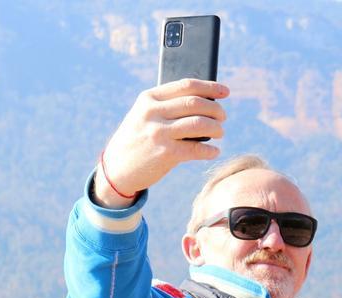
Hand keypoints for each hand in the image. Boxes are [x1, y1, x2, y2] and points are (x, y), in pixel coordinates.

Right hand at [94, 79, 228, 207]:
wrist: (116, 169)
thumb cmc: (138, 139)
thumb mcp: (144, 115)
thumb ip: (167, 106)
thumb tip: (206, 102)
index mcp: (149, 98)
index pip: (186, 85)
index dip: (210, 87)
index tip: (225, 92)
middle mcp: (153, 113)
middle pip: (196, 103)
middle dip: (216, 110)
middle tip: (223, 117)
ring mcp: (159, 133)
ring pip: (200, 124)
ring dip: (216, 128)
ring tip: (219, 132)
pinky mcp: (165, 154)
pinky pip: (197, 149)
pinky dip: (210, 151)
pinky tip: (213, 152)